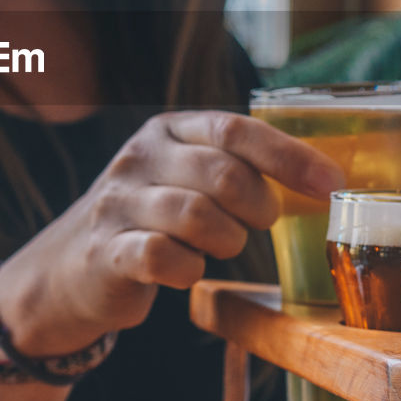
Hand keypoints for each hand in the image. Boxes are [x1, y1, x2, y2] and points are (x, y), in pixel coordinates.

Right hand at [0, 110, 345, 354]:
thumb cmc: (150, 221)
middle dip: (258, 206)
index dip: (289, 156)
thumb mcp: (183, 177)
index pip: (235, 129)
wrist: (69, 269)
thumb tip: (320, 177)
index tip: (331, 184)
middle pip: (221, 173)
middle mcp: (138, 158)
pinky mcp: (105, 252)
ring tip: (222, 246)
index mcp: (167, 131)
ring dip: (227, 240)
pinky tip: (187, 271)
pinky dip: (190, 270)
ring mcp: (117, 204)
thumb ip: (235, 166)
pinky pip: (164, 257)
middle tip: (260, 223)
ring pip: (196, 215)